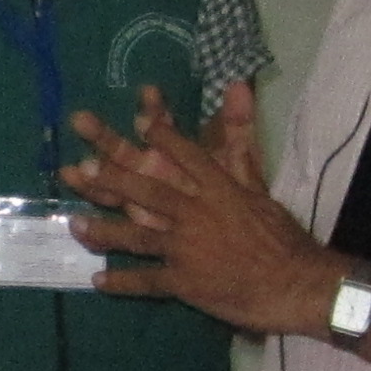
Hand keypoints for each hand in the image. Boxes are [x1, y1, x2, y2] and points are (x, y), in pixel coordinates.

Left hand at [62, 83, 334, 337]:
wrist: (294, 286)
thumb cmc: (282, 238)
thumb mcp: (260, 188)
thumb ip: (240, 140)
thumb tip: (237, 85)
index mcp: (218, 189)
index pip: (186, 154)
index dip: (161, 137)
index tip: (137, 122)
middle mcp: (196, 213)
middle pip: (147, 191)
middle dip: (110, 179)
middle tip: (79, 169)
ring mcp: (186, 249)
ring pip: (136, 237)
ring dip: (103, 231)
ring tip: (75, 226)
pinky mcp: (183, 282)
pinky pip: (145, 280)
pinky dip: (121, 282)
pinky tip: (98, 281)